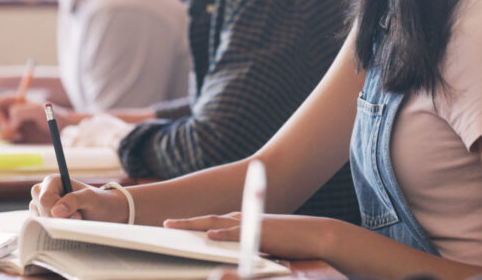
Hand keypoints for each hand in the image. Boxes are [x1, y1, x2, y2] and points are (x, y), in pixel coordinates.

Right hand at [0, 94, 61, 142]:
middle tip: (14, 135)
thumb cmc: (51, 116)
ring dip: (2, 136)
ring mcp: (3, 123)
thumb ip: (21, 112)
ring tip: (20, 135)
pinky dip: (5, 141)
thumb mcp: (39, 110)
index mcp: (8, 100)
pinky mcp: (6, 135)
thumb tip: (9, 125)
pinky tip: (19, 139)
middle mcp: (3, 110)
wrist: (58, 129)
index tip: (6, 126)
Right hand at [30, 175, 129, 222]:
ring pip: (40, 222)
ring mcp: (39, 208)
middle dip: (58, 219)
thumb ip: (75, 200)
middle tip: (78, 218)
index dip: (57, 210)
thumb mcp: (90, 198)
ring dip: (57, 226)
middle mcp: (42, 193)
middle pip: (40, 211)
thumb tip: (56, 211)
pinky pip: (42, 230)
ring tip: (75, 221)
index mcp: (52, 182)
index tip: (76, 216)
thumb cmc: (97, 201)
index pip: (45, 198)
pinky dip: (55, 232)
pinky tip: (68, 228)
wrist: (102, 212)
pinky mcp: (41, 220)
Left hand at [164, 213, 335, 260]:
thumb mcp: (264, 246)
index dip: (192, 225)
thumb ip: (246, 250)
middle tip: (164, 224)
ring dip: (194, 225)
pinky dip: (221, 233)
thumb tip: (228, 261)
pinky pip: (237, 233)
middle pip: (208, 220)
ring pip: (216, 223)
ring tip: (173, 227)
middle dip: (186, 222)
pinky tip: (207, 236)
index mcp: (243, 224)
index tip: (173, 228)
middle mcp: (243, 221)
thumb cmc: (291, 243)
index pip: (211, 223)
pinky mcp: (261, 232)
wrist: (317, 236)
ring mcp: (251, 225)